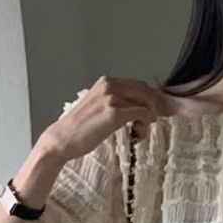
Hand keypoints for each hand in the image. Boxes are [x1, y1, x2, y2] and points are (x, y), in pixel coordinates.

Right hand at [42, 75, 174, 163]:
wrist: (63, 140)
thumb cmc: (80, 129)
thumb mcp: (100, 107)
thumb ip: (118, 103)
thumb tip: (142, 108)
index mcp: (106, 82)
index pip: (140, 85)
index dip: (153, 99)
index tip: (159, 112)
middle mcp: (110, 85)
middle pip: (147, 91)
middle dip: (157, 107)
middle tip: (156, 122)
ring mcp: (112, 98)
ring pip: (147, 103)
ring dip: (149, 120)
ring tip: (138, 133)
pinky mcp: (114, 113)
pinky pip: (143, 115)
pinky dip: (144, 127)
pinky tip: (136, 137)